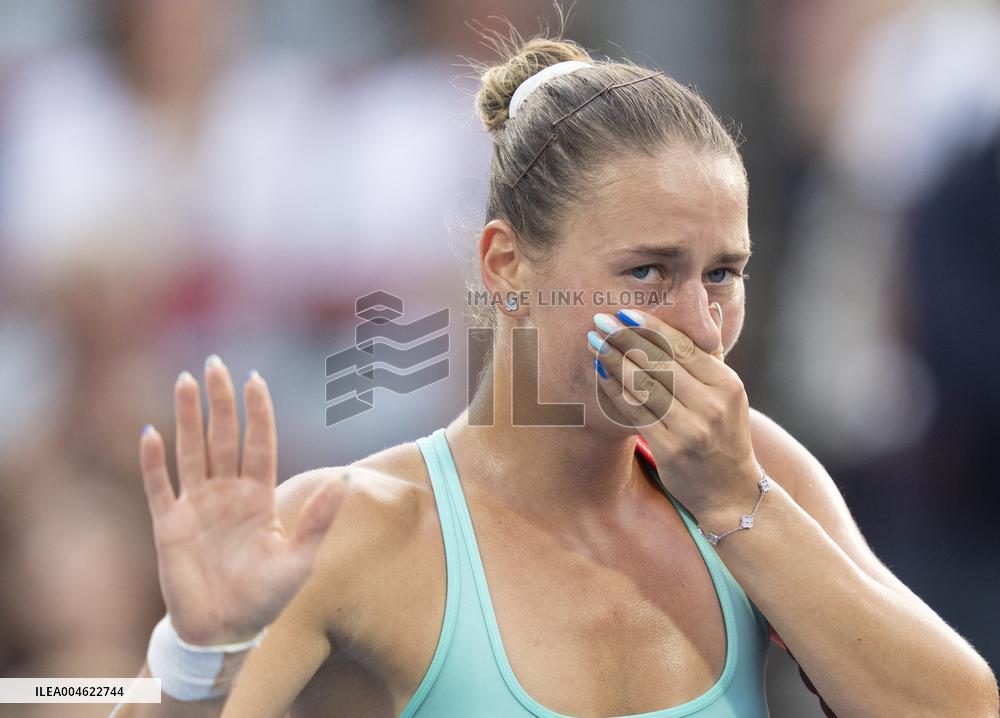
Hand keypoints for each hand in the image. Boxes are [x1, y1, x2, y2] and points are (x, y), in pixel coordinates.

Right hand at [138, 356, 347, 644]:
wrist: (225, 631)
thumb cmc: (266, 597)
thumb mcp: (299, 559)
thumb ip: (318, 519)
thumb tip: (346, 479)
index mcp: (258, 496)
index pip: (259, 443)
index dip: (257, 412)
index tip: (255, 378)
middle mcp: (227, 493)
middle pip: (222, 437)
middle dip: (219, 401)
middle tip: (215, 363)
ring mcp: (196, 506)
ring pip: (191, 450)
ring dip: (187, 417)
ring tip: (185, 380)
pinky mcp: (169, 525)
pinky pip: (158, 486)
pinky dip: (153, 461)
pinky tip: (150, 432)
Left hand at [587, 308, 760, 520]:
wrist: (730, 491)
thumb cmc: (723, 435)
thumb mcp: (729, 394)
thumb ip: (713, 353)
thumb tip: (710, 307)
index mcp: (726, 384)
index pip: (683, 347)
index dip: (652, 327)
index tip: (625, 312)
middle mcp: (711, 404)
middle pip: (661, 363)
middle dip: (626, 338)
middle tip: (599, 321)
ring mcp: (692, 428)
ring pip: (645, 386)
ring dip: (615, 361)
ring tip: (593, 343)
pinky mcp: (672, 449)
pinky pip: (637, 413)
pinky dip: (616, 392)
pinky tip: (600, 375)